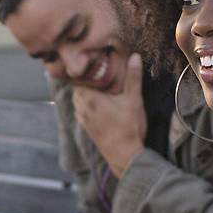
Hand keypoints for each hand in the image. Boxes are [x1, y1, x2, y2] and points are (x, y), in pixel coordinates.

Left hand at [71, 53, 147, 177]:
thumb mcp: (133, 100)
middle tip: (98, 73)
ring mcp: (82, 119)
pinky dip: (86, 104)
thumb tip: (134, 56)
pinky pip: (81, 111)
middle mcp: (81, 108)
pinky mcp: (86, 128)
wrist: (124, 156)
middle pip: (77, 88)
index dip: (84, 70)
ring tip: (98, 87)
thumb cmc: (128, 127)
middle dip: (86, 81)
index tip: (93, 63)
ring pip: (78, 100)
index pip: (78, 78)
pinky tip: (98, 104)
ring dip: (86, 93)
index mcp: (89, 98)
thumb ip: (133, 77)